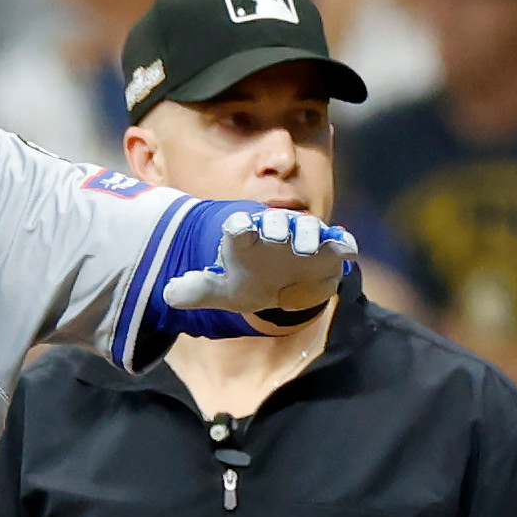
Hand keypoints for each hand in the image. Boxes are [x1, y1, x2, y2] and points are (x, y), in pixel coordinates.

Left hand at [161, 208, 356, 318]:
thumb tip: (169, 294)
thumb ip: (197, 290)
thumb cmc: (247, 280)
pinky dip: (344, 243)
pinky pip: (339, 242)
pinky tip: (347, 250)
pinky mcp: (328, 251)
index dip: (238, 227)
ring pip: (309, 228)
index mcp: (246, 238)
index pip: (239, 227)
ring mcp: (303, 239)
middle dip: (278, 225)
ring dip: (309, 233)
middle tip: (277, 236)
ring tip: (307, 248)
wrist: (277, 284)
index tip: (237, 229)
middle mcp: (275, 233)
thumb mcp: (220, 290)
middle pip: (277, 221)